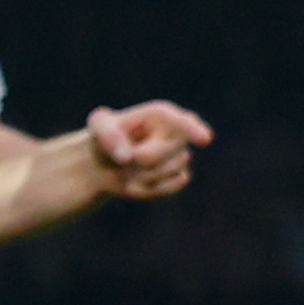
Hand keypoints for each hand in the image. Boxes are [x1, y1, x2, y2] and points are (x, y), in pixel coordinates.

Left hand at [82, 101, 210, 201]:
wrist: (103, 165)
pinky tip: (136, 183)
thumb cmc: (103, 138)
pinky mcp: (179, 177)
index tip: (205, 139)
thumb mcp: (98, 126)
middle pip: (167, 152)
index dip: (194, 130)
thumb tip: (127, 157)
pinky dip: (150, 188)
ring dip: (143, 174)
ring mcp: (180, 156)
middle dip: (142, 158)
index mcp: (161, 115)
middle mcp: (177, 134)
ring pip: (172, 169)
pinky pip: (172, 186)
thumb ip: (108, 134)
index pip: (182, 121)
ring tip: (128, 168)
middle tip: (126, 156)